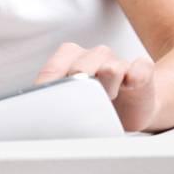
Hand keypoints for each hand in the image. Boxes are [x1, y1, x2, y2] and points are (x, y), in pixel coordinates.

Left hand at [35, 42, 156, 131]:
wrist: (132, 110)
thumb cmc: (96, 107)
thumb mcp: (68, 105)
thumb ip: (50, 103)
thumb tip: (32, 119)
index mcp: (69, 57)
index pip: (52, 72)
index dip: (51, 93)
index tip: (50, 111)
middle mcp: (93, 54)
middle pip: (81, 69)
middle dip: (81, 92)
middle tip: (84, 107)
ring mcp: (118, 60)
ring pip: (110, 69)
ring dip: (108, 90)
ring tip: (107, 101)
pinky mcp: (142, 69)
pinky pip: (139, 69)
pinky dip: (134, 80)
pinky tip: (129, 89)